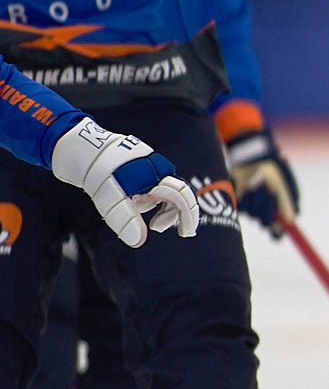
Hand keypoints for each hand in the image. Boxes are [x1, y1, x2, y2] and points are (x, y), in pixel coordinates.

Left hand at [50, 120, 200, 247]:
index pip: (184, 197)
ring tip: (136, 212)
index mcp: (156, 176)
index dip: (189, 217)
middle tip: (155, 228)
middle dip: (169, 215)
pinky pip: (150, 186)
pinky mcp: (138, 166)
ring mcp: (148, 167)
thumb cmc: (97, 171)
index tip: (185, 233)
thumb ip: (126, 220)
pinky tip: (131, 201)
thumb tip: (138, 242)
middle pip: (175, 197)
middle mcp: (157, 169)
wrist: (79, 146)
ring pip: (161, 192)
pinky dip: (145, 198)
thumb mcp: (110, 200)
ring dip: (154, 207)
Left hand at [225, 128, 298, 233]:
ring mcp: (251, 209)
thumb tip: (291, 221)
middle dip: (268, 208)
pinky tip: (246, 186)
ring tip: (257, 184)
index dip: (277, 233)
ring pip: (253, 214)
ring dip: (257, 199)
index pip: (278, 230)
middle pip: (266, 224)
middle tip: (270, 196)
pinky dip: (246, 197)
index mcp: (279, 210)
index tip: (278, 229)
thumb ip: (286, 203)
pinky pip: (242, 208)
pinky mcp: (239, 204)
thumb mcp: (282, 186)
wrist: (252, 158)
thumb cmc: (272, 171)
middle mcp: (265, 212)